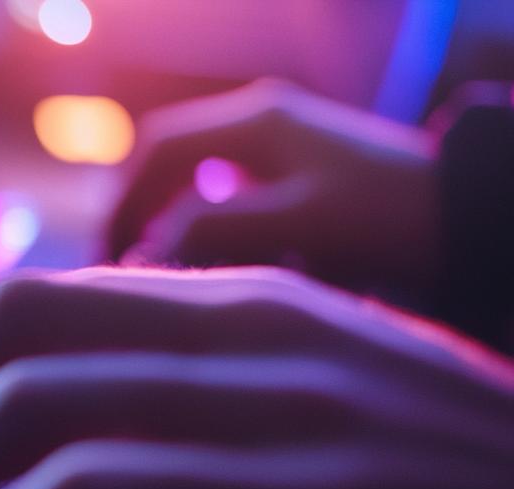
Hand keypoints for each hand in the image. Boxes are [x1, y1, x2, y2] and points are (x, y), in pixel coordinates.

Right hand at [105, 80, 439, 296]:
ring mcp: (284, 146)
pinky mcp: (302, 175)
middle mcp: (265, 121)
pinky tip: (209, 268)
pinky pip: (231, 196)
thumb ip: (215, 232)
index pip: (157, 151)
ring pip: (198, 181)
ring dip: (172, 224)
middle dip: (140, 214)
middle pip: (170, 161)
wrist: (474, 222)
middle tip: (120, 270)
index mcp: (257, 121)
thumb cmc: (392, 221)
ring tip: (158, 275)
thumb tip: (146, 251)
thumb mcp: (298, 226)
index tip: (107, 258)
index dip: (123, 204)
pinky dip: (206, 230)